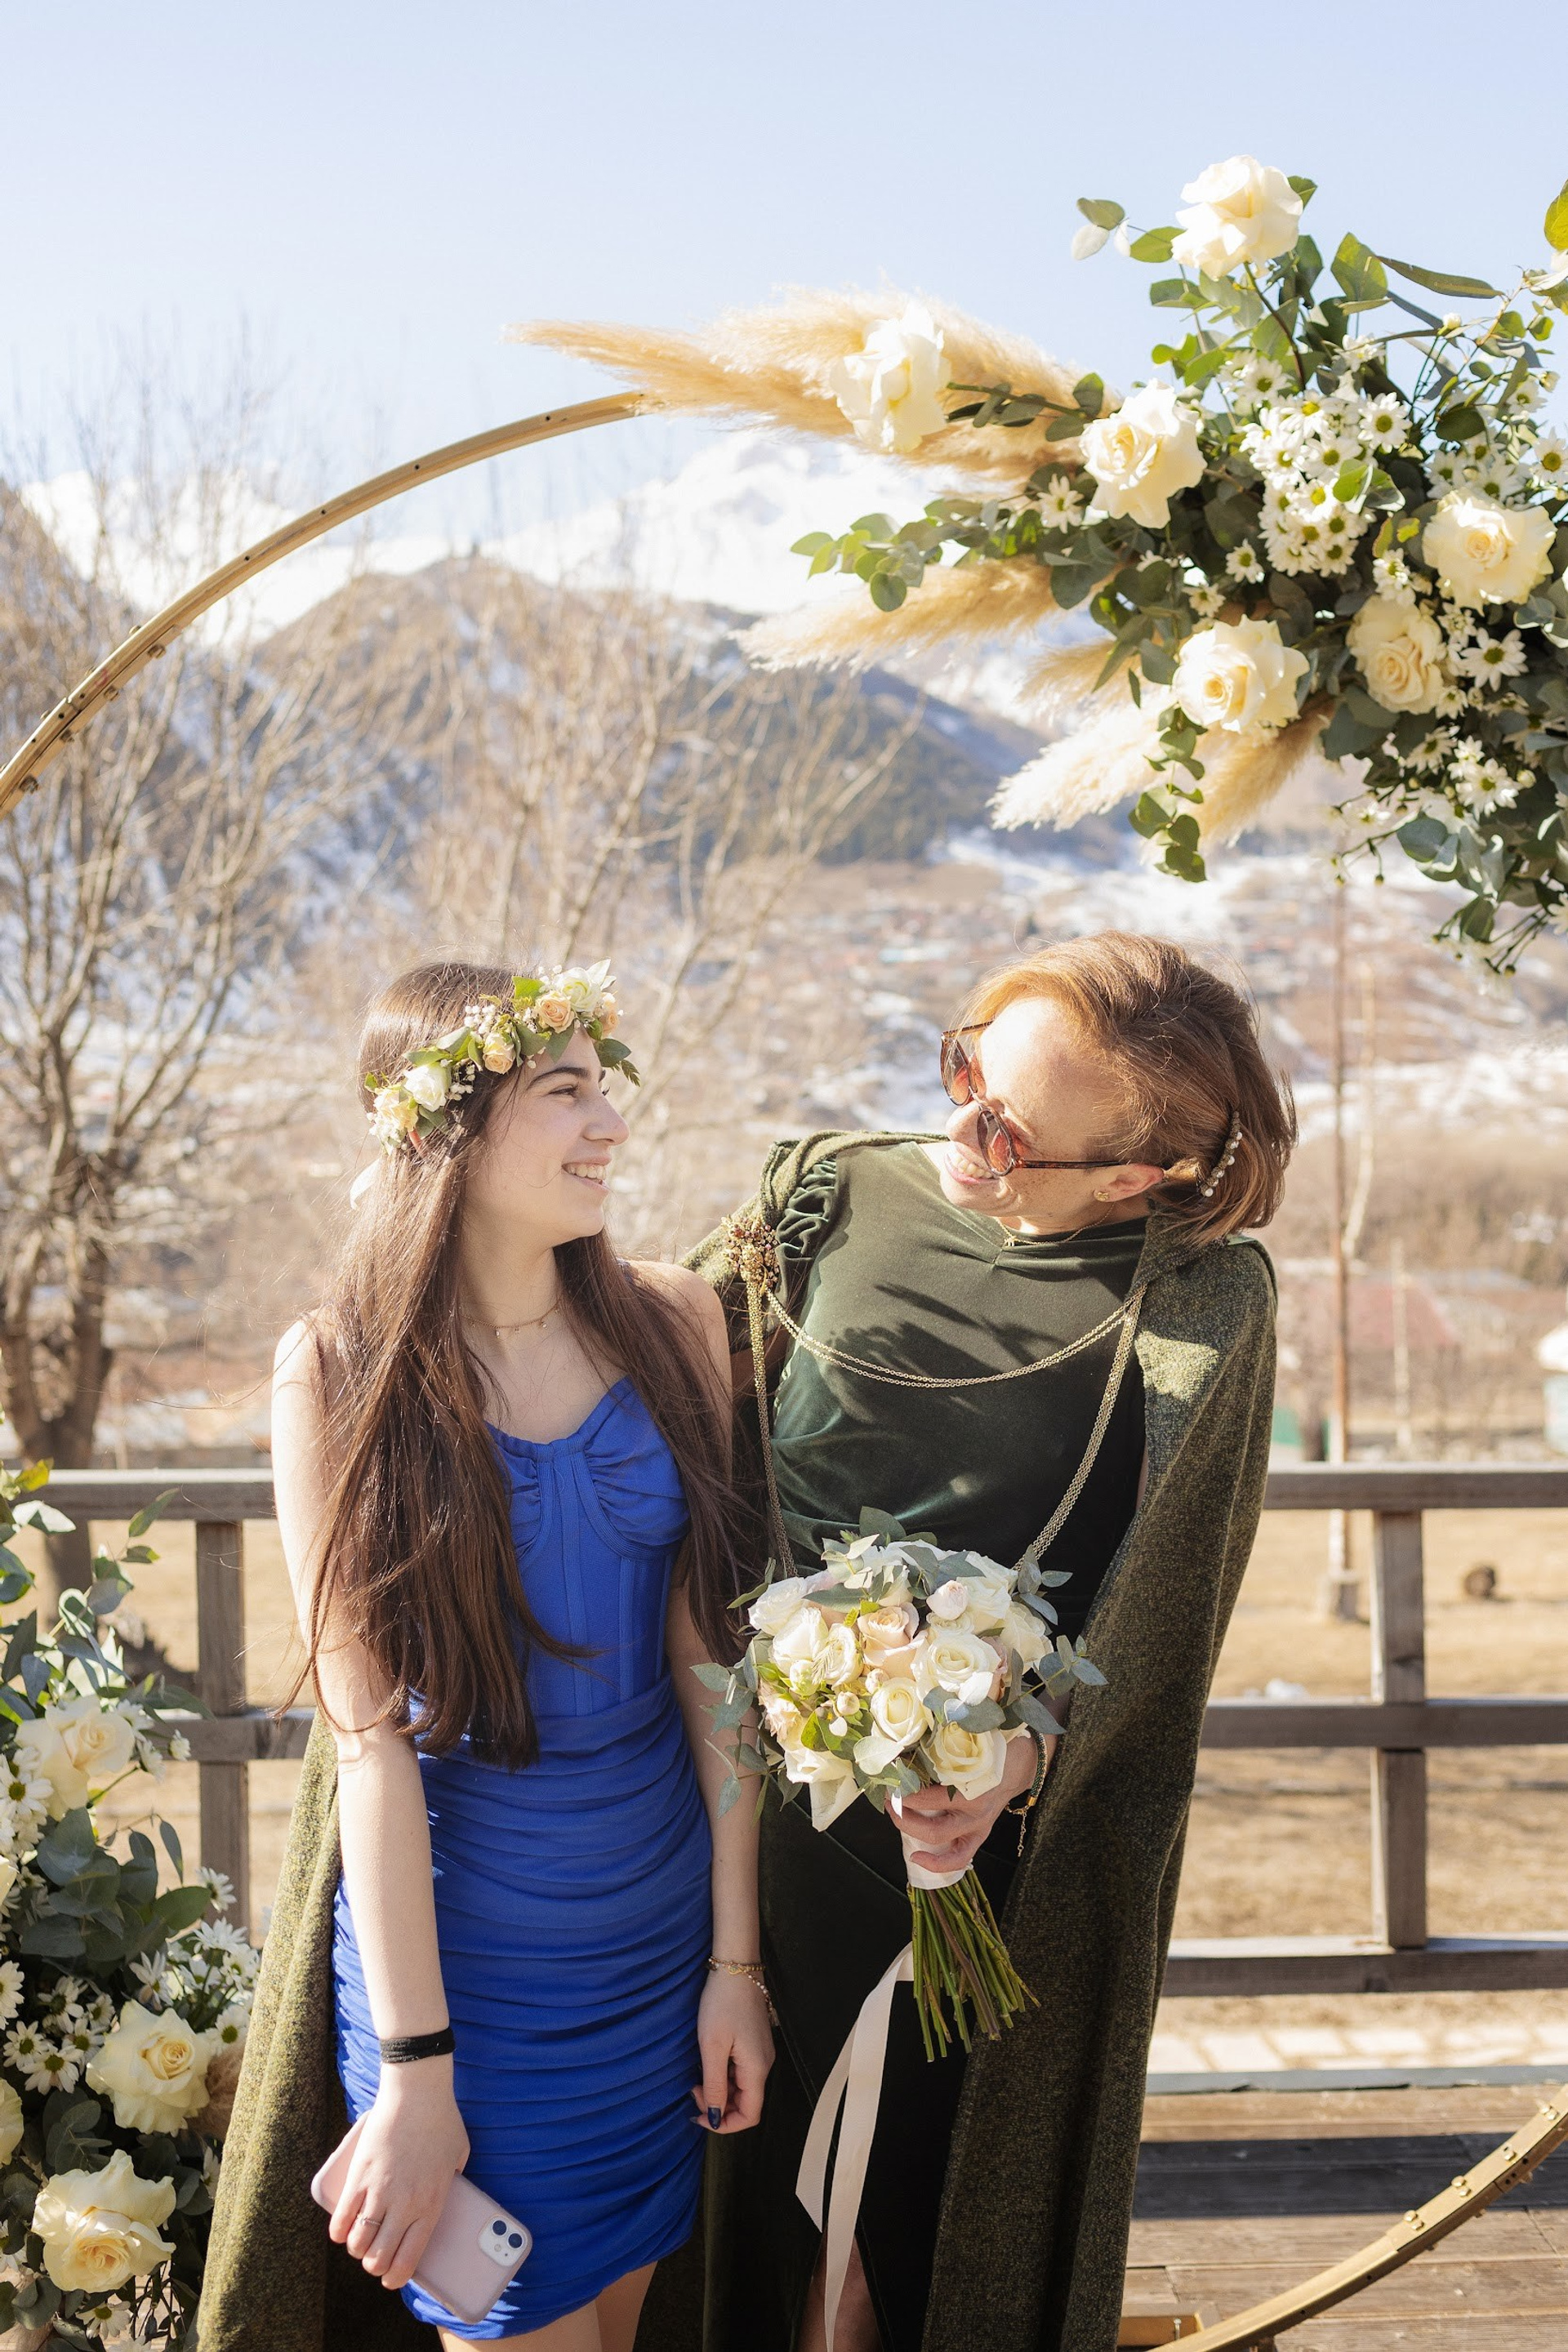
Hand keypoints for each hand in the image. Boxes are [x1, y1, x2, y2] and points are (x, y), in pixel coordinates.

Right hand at [328, 2062, 469, 2290]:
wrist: (417, 2091)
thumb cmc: (442, 2120)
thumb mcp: (459, 2155)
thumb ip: (454, 2178)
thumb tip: (447, 2189)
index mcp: (431, 2205)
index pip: (409, 2260)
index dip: (396, 2277)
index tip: (391, 2279)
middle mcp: (405, 2206)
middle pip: (380, 2258)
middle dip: (375, 2266)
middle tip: (374, 2259)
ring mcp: (379, 2192)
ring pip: (358, 2243)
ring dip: (356, 2249)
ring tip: (359, 2243)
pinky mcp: (359, 2177)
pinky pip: (341, 2217)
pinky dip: (338, 2230)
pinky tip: (340, 2230)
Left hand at [691, 1968, 773, 2133]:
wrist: (735, 1966)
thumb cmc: (722, 2003)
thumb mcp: (712, 2047)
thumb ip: (715, 2086)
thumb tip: (716, 2118)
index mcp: (757, 2069)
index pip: (749, 2115)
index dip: (725, 2125)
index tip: (700, 2116)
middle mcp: (764, 2064)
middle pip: (746, 2103)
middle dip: (719, 2106)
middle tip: (693, 2090)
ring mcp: (761, 2053)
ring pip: (742, 2088)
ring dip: (720, 2091)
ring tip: (697, 2076)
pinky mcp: (755, 2043)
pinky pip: (741, 2072)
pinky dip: (724, 2076)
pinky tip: (708, 2063)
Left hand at [893, 1734, 1055, 1873]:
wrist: (1021, 1765)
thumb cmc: (993, 1752)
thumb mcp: (970, 1749)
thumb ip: (942, 1752)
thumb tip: (906, 1751)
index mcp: (973, 1788)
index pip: (928, 1797)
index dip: (904, 1792)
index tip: (889, 1780)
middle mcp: (975, 1812)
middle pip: (932, 1828)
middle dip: (902, 1816)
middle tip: (888, 1799)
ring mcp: (978, 1827)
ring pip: (941, 1841)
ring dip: (912, 1831)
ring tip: (896, 1817)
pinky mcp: (980, 1835)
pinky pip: (959, 1858)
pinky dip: (937, 1862)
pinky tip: (917, 1857)